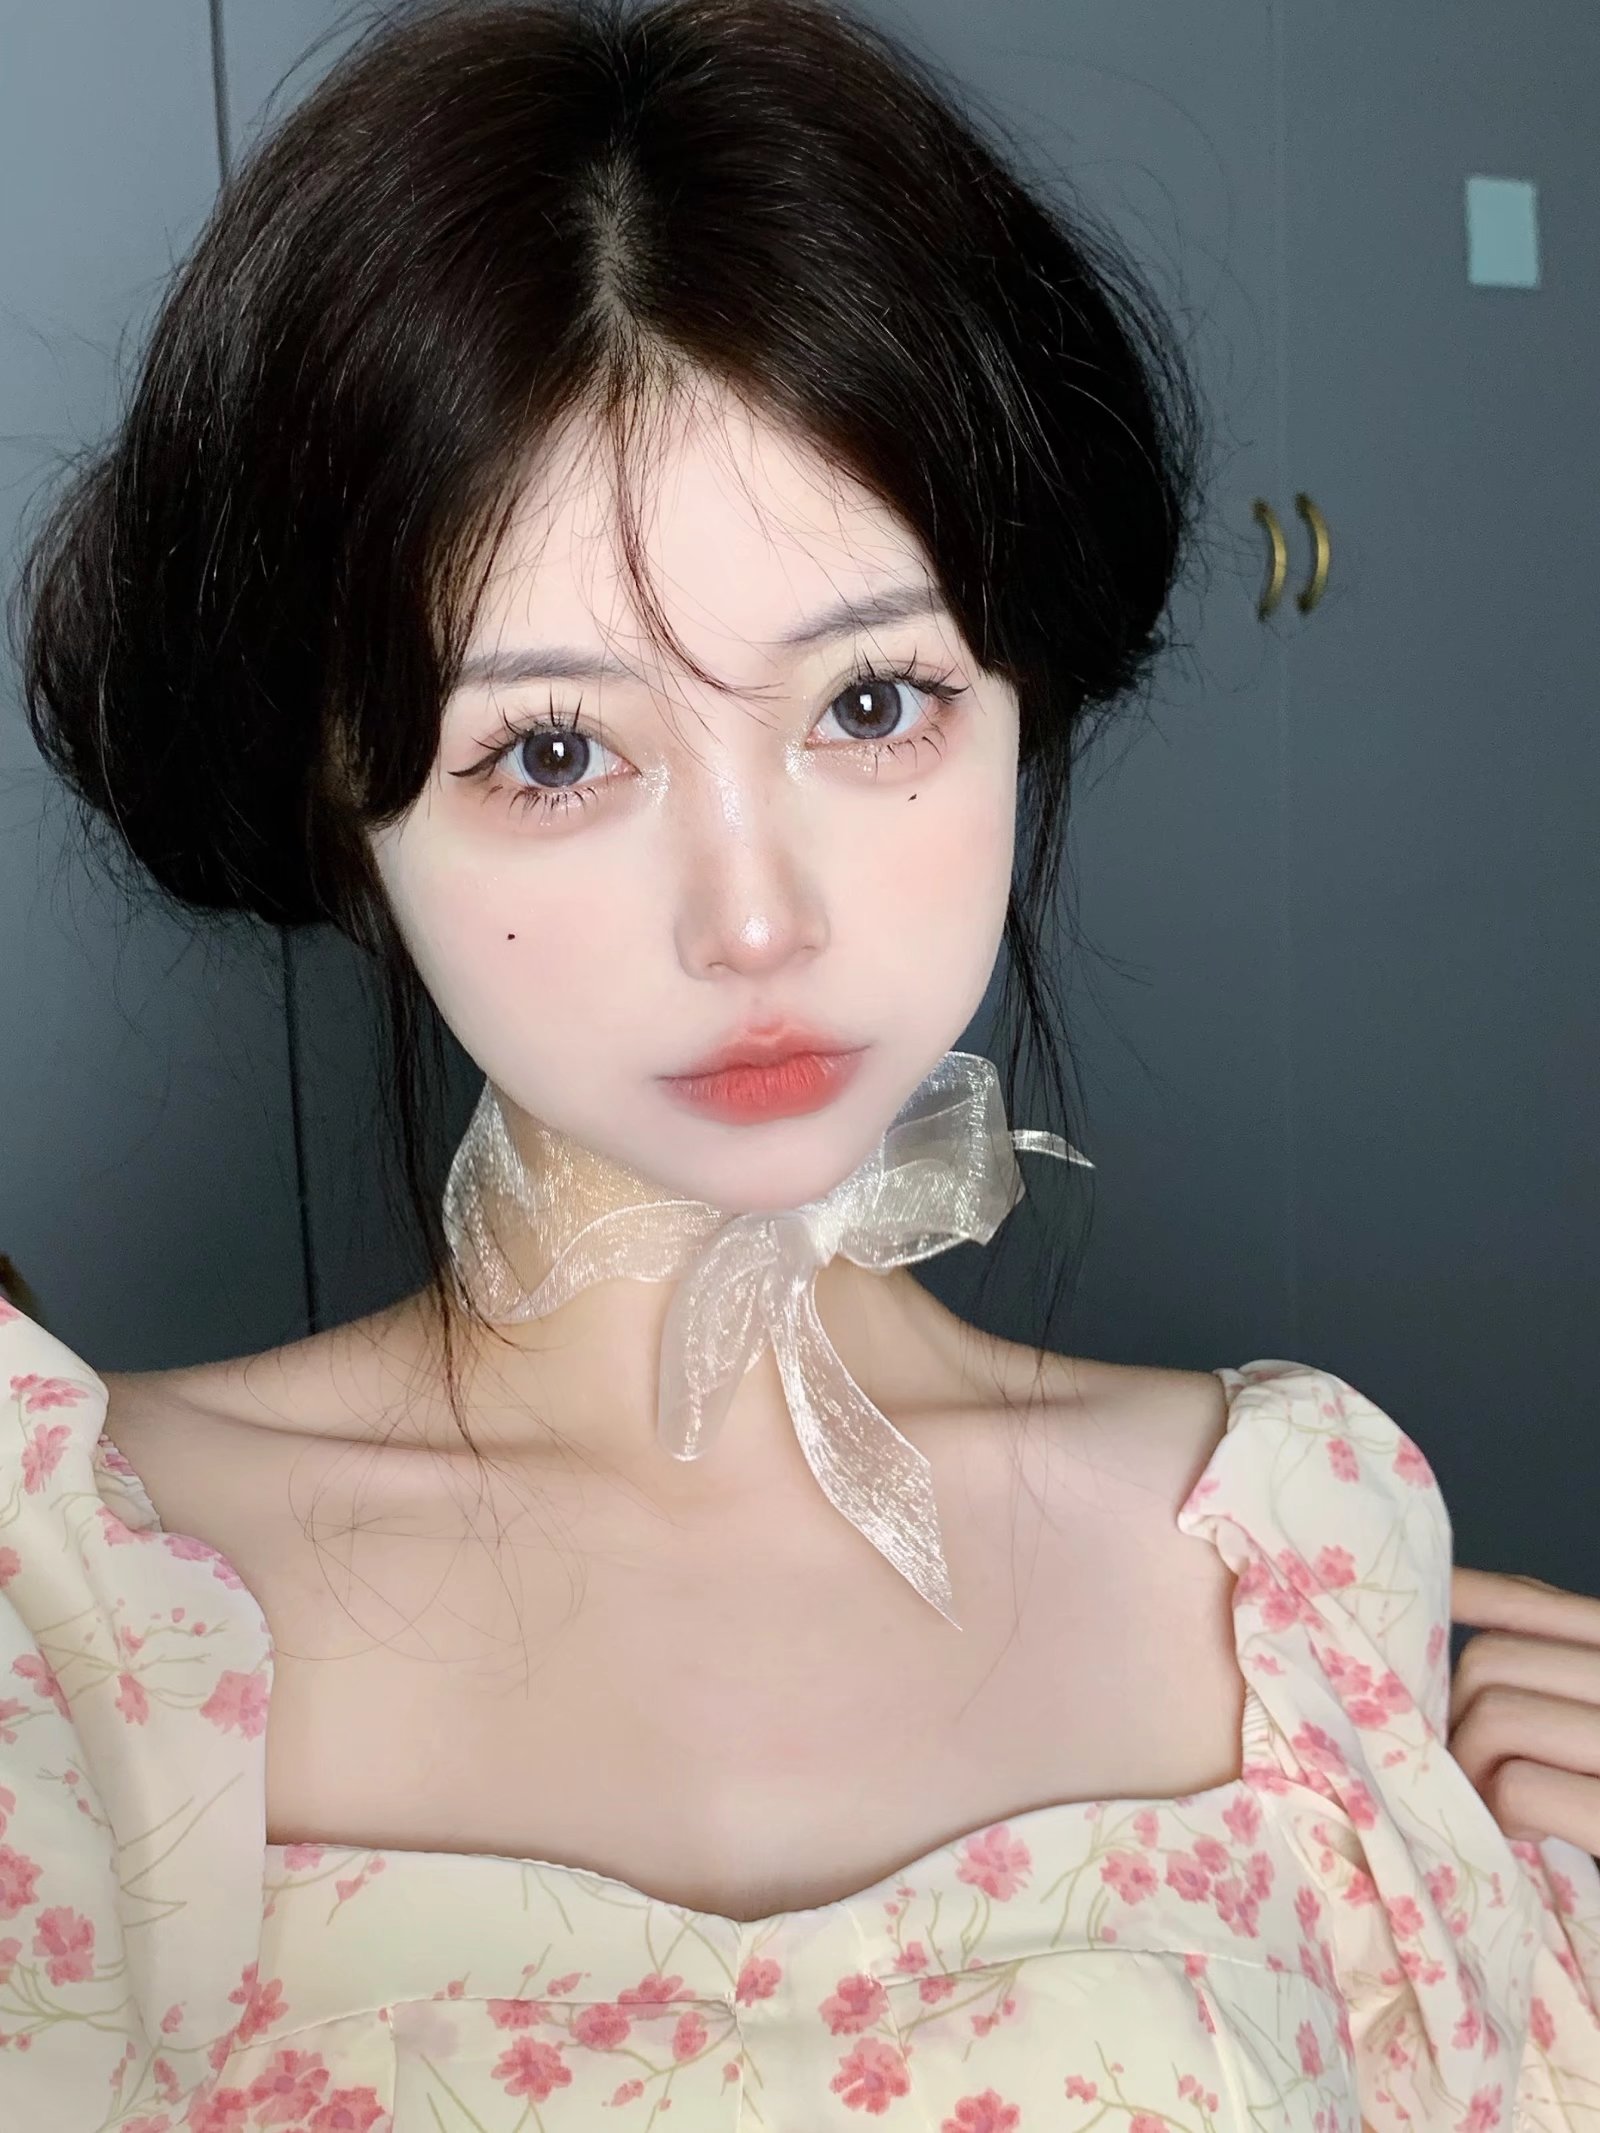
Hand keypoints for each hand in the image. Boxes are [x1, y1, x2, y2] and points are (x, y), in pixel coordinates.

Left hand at [1449, 1566, 1599, 1855]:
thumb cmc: (1593, 1797)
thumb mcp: (1583, 1724)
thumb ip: (1556, 1679)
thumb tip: (1455, 1612)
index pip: (1532, 1602)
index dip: (1465, 1600)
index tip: (1422, 1617)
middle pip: (1490, 1661)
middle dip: (1456, 1717)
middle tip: (1476, 1771)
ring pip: (1494, 1716)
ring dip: (1473, 1768)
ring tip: (1505, 1806)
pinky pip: (1520, 1787)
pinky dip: (1503, 1811)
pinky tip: (1532, 1833)